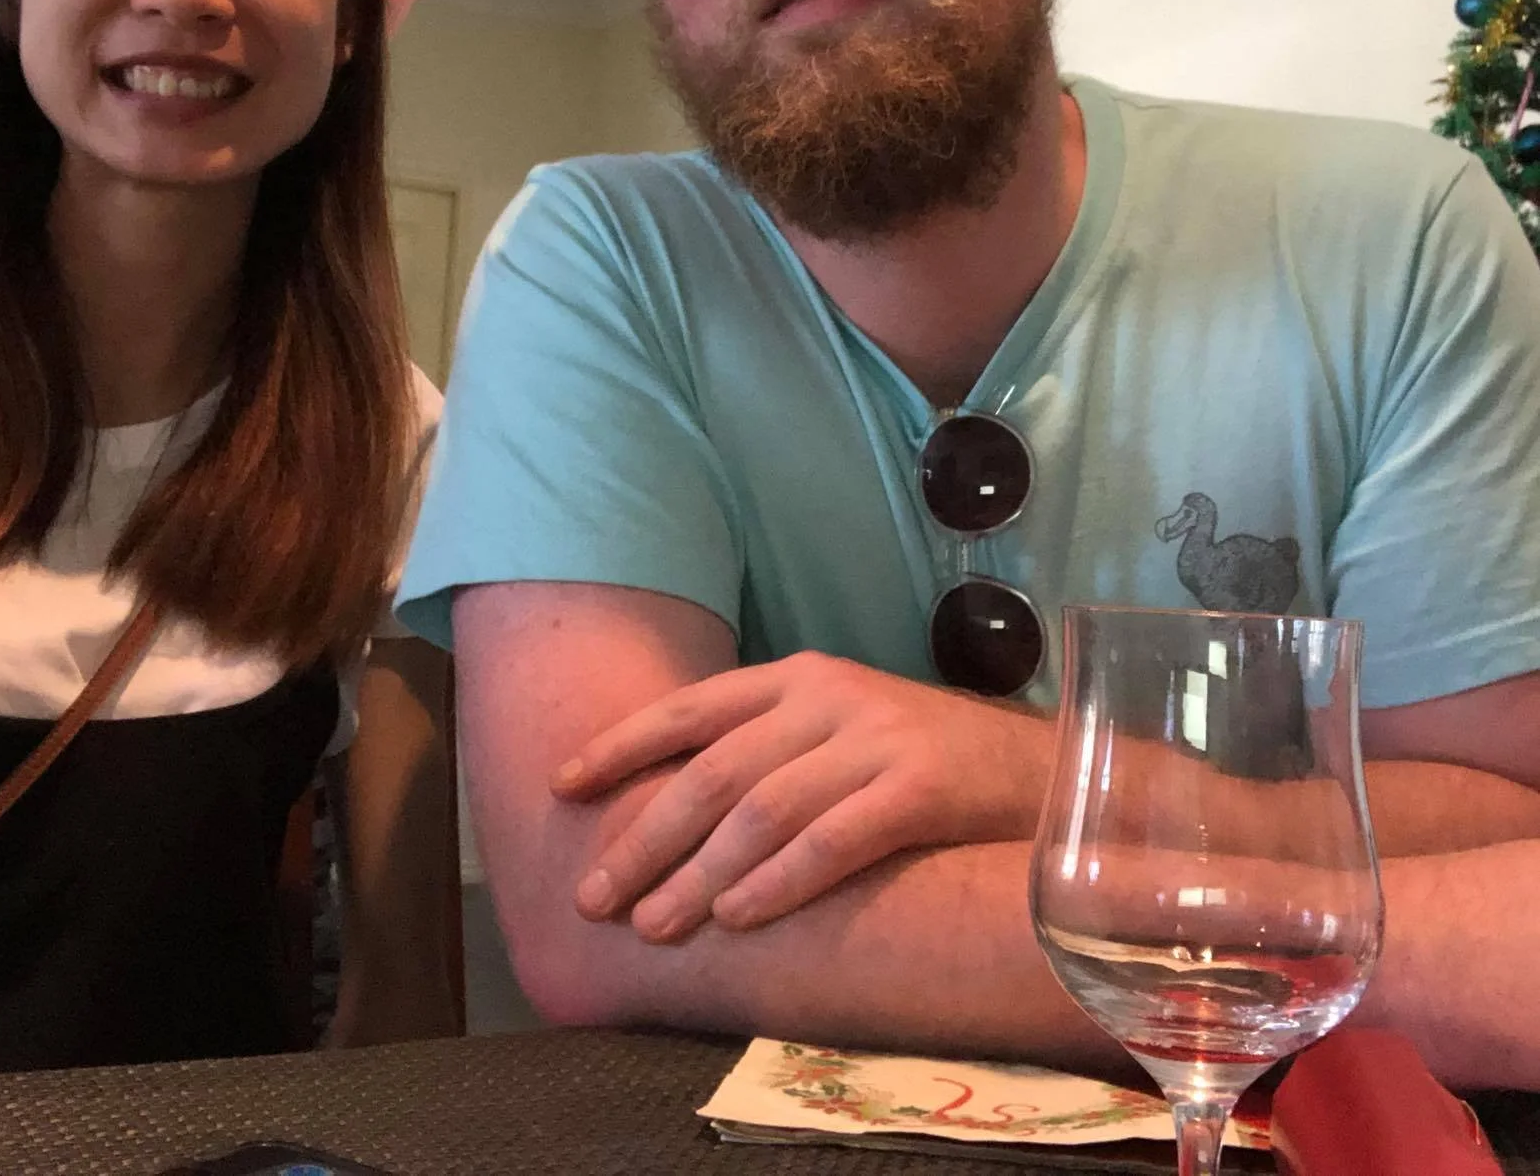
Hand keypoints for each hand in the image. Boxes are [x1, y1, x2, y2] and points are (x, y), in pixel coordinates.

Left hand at [552, 650, 1050, 941]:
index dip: (620, 746)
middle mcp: (827, 696)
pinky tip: (739, 915)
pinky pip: (833, 838)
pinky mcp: (920, 784)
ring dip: (700, 873)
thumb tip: (667, 809)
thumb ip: (766, 752)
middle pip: (713, 770)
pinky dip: (779, 879)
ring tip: (655, 925)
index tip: (562, 788)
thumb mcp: (837, 731)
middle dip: (646, 836)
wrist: (1039, 771)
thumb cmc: (922, 761)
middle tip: (596, 895)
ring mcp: (874, 737)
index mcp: (797, 676)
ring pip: (763, 808)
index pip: (690, 709)